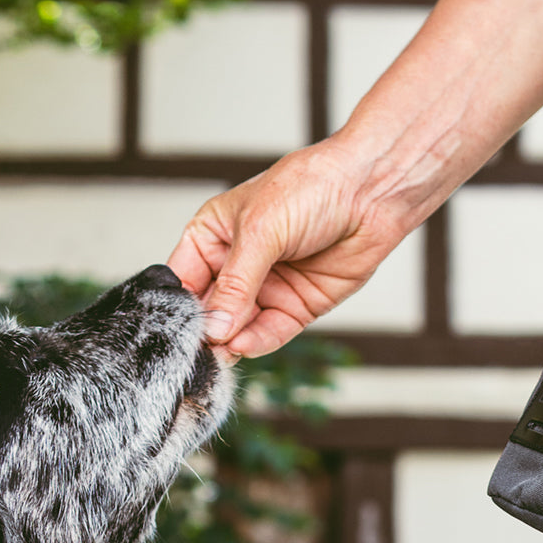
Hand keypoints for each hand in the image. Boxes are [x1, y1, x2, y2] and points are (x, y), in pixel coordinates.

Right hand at [168, 141, 405, 357]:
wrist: (370, 191)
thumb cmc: (311, 188)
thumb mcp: (261, 231)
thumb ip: (236, 283)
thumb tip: (213, 327)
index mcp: (214, 236)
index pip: (183, 279)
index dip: (177, 306)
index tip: (172, 332)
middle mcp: (236, 265)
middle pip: (209, 309)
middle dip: (204, 332)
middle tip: (195, 352)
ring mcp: (266, 287)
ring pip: (238, 327)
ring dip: (229, 343)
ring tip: (219, 355)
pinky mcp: (296, 306)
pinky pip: (271, 331)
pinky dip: (257, 342)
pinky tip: (244, 347)